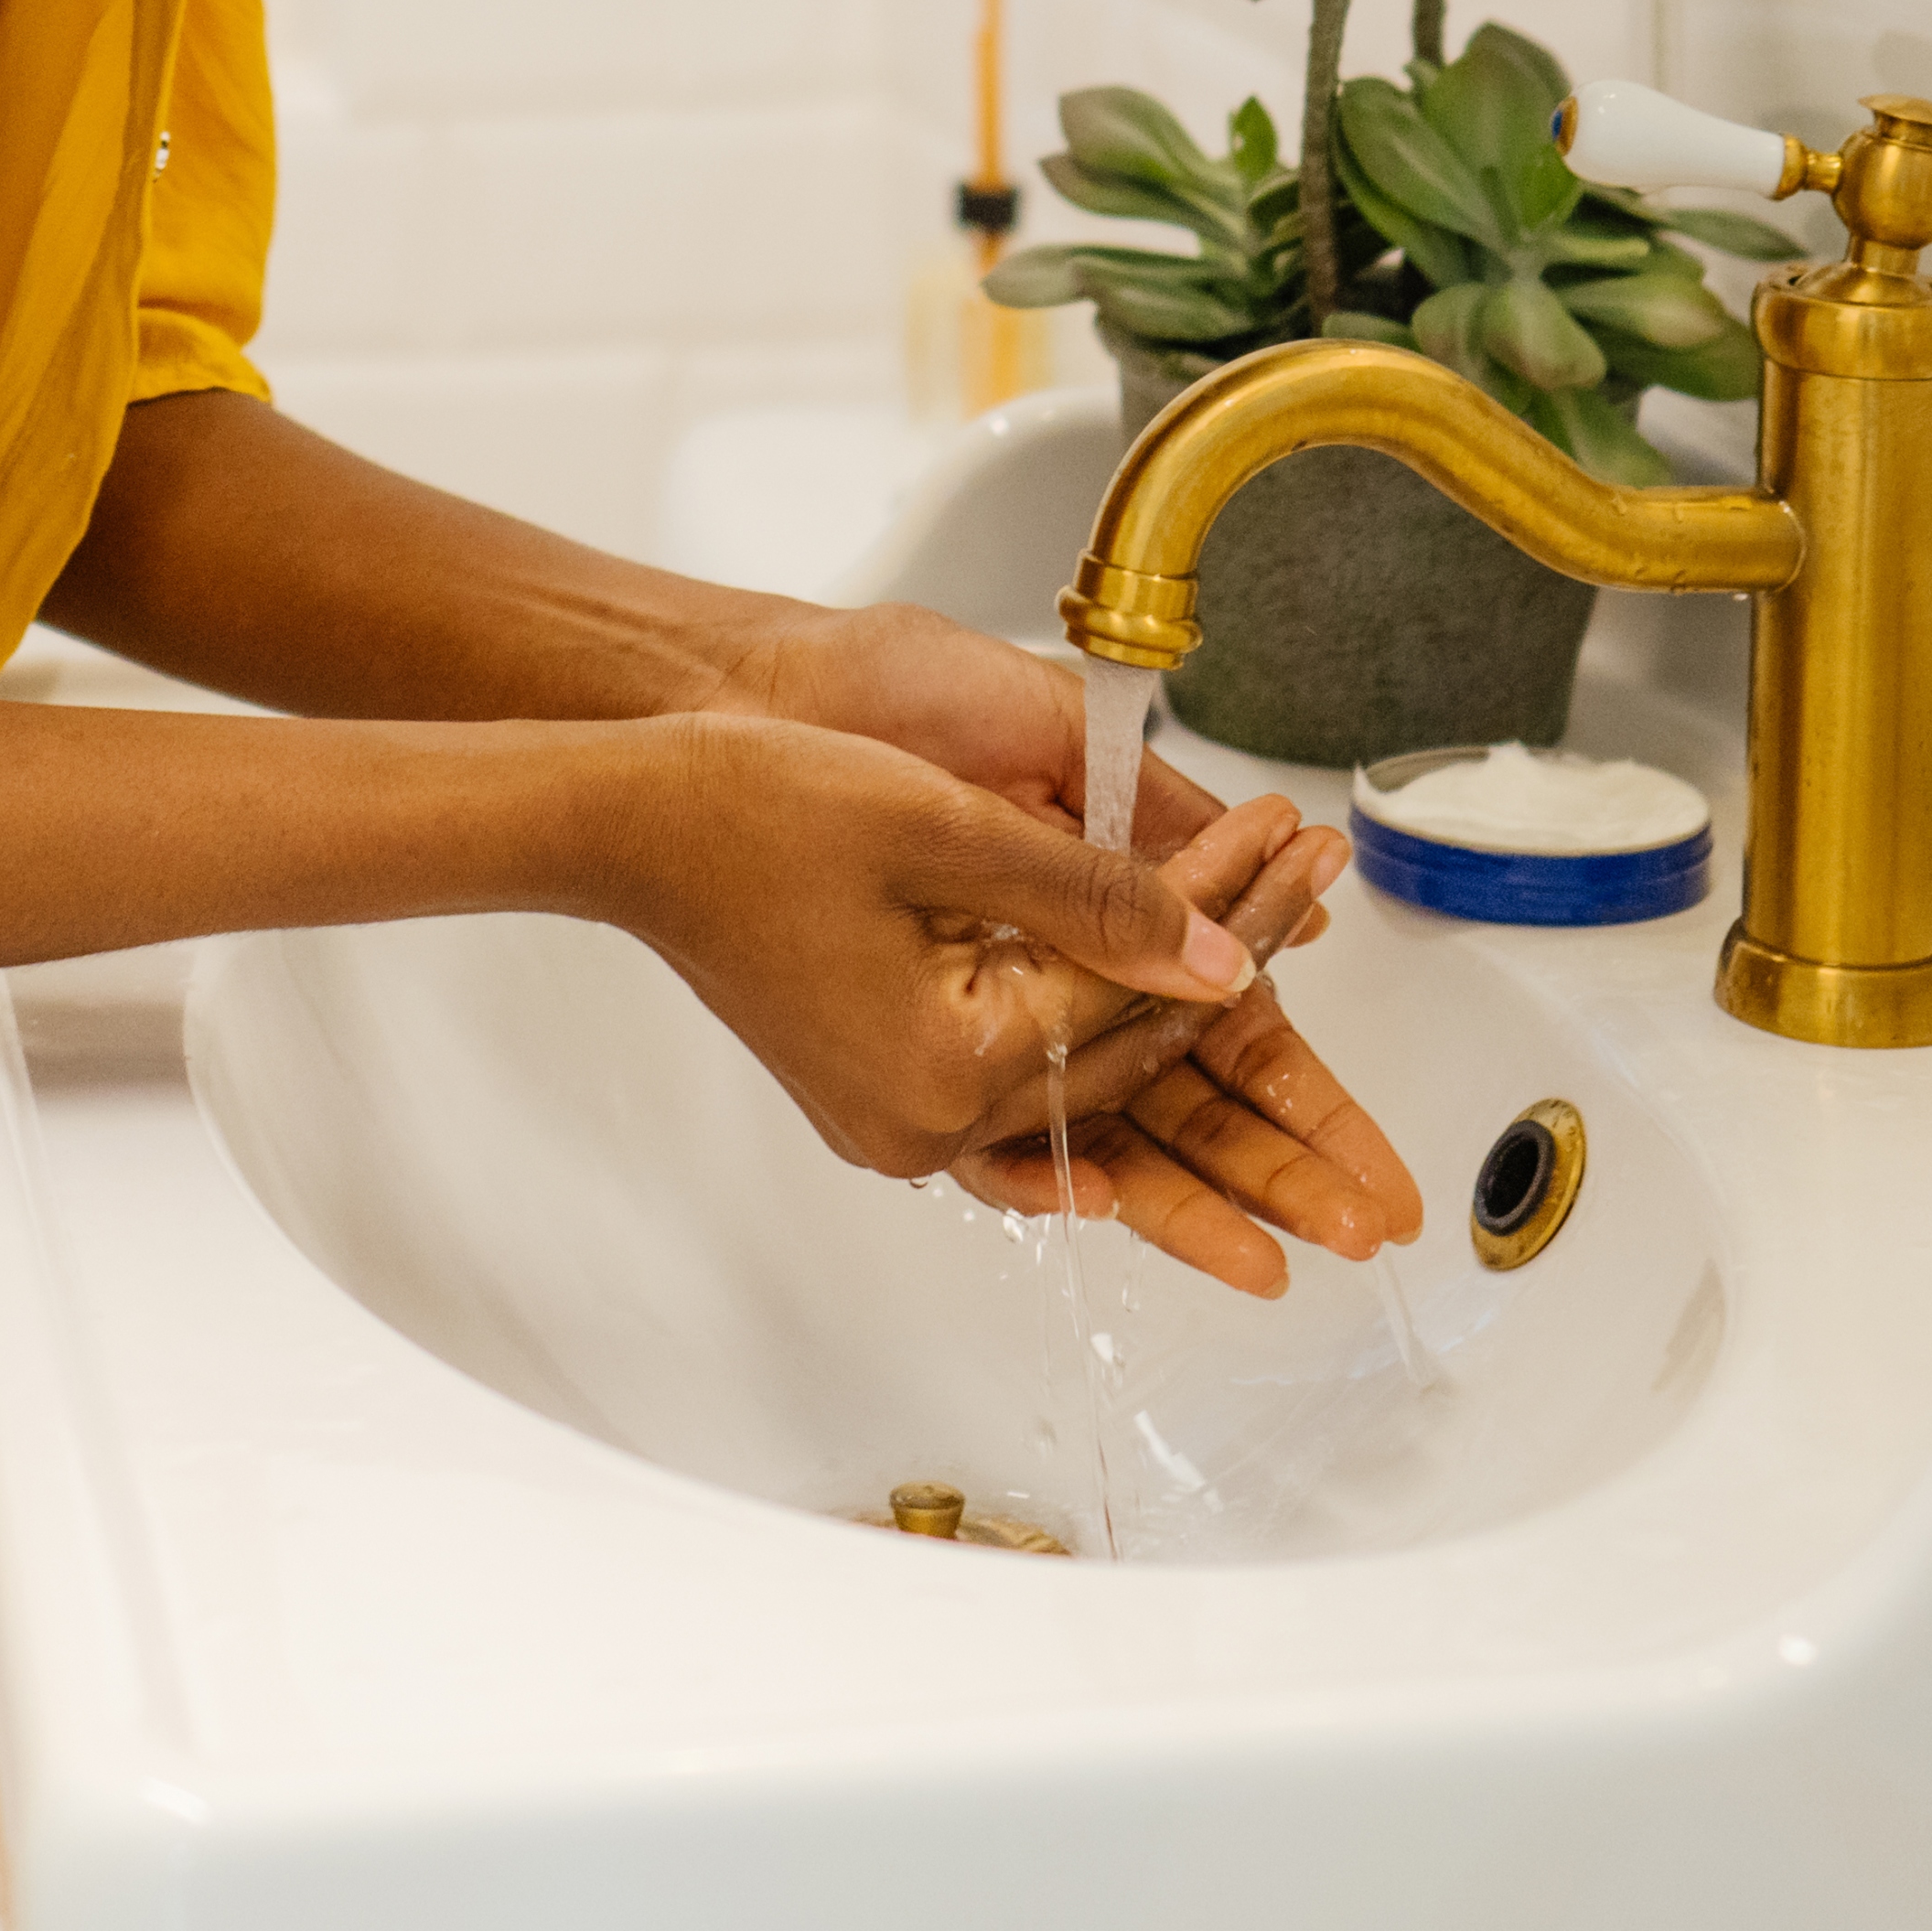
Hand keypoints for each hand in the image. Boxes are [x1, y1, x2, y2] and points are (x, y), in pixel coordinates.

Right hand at [586, 712, 1275, 1210]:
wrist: (629, 825)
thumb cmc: (754, 806)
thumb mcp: (945, 828)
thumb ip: (1096, 899)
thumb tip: (1224, 961)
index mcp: (947, 1061)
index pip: (1136, 982)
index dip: (1224, 899)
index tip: (1290, 836)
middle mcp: (927, 1121)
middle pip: (1125, 1042)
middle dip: (1222, 948)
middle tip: (1302, 868)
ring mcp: (902, 1123)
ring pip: (1085, 1071)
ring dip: (1171, 1000)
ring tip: (1265, 935)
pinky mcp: (884, 1099)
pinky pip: (1020, 1098)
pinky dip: (1088, 1066)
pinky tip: (1156, 1057)